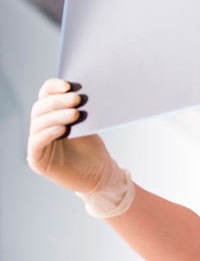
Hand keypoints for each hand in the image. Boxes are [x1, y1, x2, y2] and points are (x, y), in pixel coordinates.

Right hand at [27, 78, 114, 192]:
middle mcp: (40, 126)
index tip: (68, 85)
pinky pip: (37, 142)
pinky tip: (63, 129)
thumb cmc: (93, 149)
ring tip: (75, 114)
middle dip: (58, 101)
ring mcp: (37, 143)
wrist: (100, 175)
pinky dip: (49, 133)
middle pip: (41, 108)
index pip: (45, 95)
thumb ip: (80, 109)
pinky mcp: (37, 159)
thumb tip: (82, 89)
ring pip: (39, 123)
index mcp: (50, 114)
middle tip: (77, 99)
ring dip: (57, 116)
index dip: (53, 87)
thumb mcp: (87, 124)